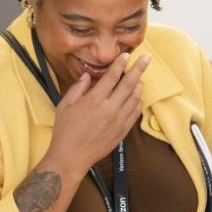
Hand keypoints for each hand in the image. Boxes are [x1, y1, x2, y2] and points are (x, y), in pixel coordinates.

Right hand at [42, 54, 149, 172]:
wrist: (72, 157)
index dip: (120, 64)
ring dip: (139, 85)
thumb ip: (77, 88)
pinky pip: (135, 112)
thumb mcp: (65, 105)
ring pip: (136, 98)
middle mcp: (110, 108)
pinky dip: (138, 102)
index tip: (126, 55)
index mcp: (94, 100)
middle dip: (139, 69)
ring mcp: (119, 120)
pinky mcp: (123, 131)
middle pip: (129, 84)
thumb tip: (87, 76)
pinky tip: (136, 97)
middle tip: (146, 58)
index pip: (112, 76)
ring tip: (140, 77)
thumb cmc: (65, 130)